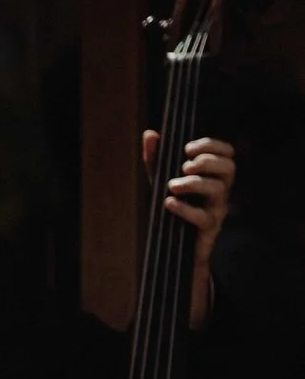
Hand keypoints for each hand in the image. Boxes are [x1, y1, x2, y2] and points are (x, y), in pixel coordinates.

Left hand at [142, 132, 234, 323]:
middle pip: (229, 168)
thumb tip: (150, 134)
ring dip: (194, 183)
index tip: (187, 148)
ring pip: (218, 189)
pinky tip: (168, 203)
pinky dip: (185, 209)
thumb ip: (156, 159)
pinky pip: (203, 217)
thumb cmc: (173, 205)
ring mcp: (217, 209)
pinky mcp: (209, 228)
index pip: (226, 152)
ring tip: (172, 185)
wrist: (173, 245)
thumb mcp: (161, 179)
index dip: (211, 145)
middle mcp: (220, 189)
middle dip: (208, 162)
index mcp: (213, 174)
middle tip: (185, 165)